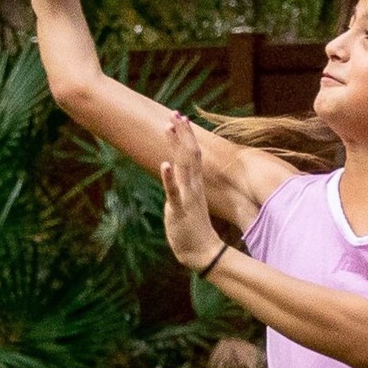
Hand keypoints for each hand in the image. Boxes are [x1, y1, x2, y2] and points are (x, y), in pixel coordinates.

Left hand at [160, 112, 223, 271]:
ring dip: (175, 146)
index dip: (187, 136)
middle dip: (182, 134)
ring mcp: (187, 197)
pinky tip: (164, 165)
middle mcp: (193, 187)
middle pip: (189, 154)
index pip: (193, 155)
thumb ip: (182, 188)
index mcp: (195, 185)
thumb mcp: (187, 203)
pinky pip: (174, 192)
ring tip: (169, 127)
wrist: (203, 253)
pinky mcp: (180, 210)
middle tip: (176, 113)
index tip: (181, 118)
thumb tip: (175, 176)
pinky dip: (169, 178)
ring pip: (182, 167)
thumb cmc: (192, 229)